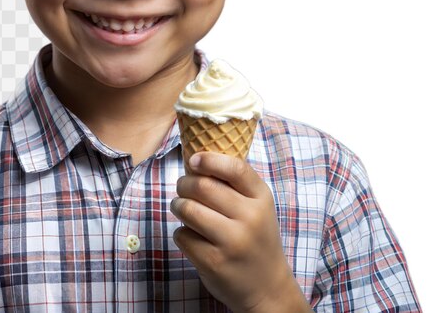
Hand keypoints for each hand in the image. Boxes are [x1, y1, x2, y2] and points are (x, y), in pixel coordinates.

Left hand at [170, 152, 311, 312]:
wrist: (268, 288)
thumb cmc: (255, 237)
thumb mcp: (257, 206)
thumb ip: (234, 184)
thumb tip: (196, 158)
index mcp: (261, 199)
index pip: (235, 168)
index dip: (209, 159)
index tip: (193, 160)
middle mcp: (250, 219)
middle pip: (203, 186)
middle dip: (184, 183)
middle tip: (183, 188)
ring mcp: (232, 242)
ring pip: (188, 209)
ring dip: (177, 205)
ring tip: (181, 207)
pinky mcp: (214, 262)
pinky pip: (182, 235)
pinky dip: (181, 232)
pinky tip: (192, 235)